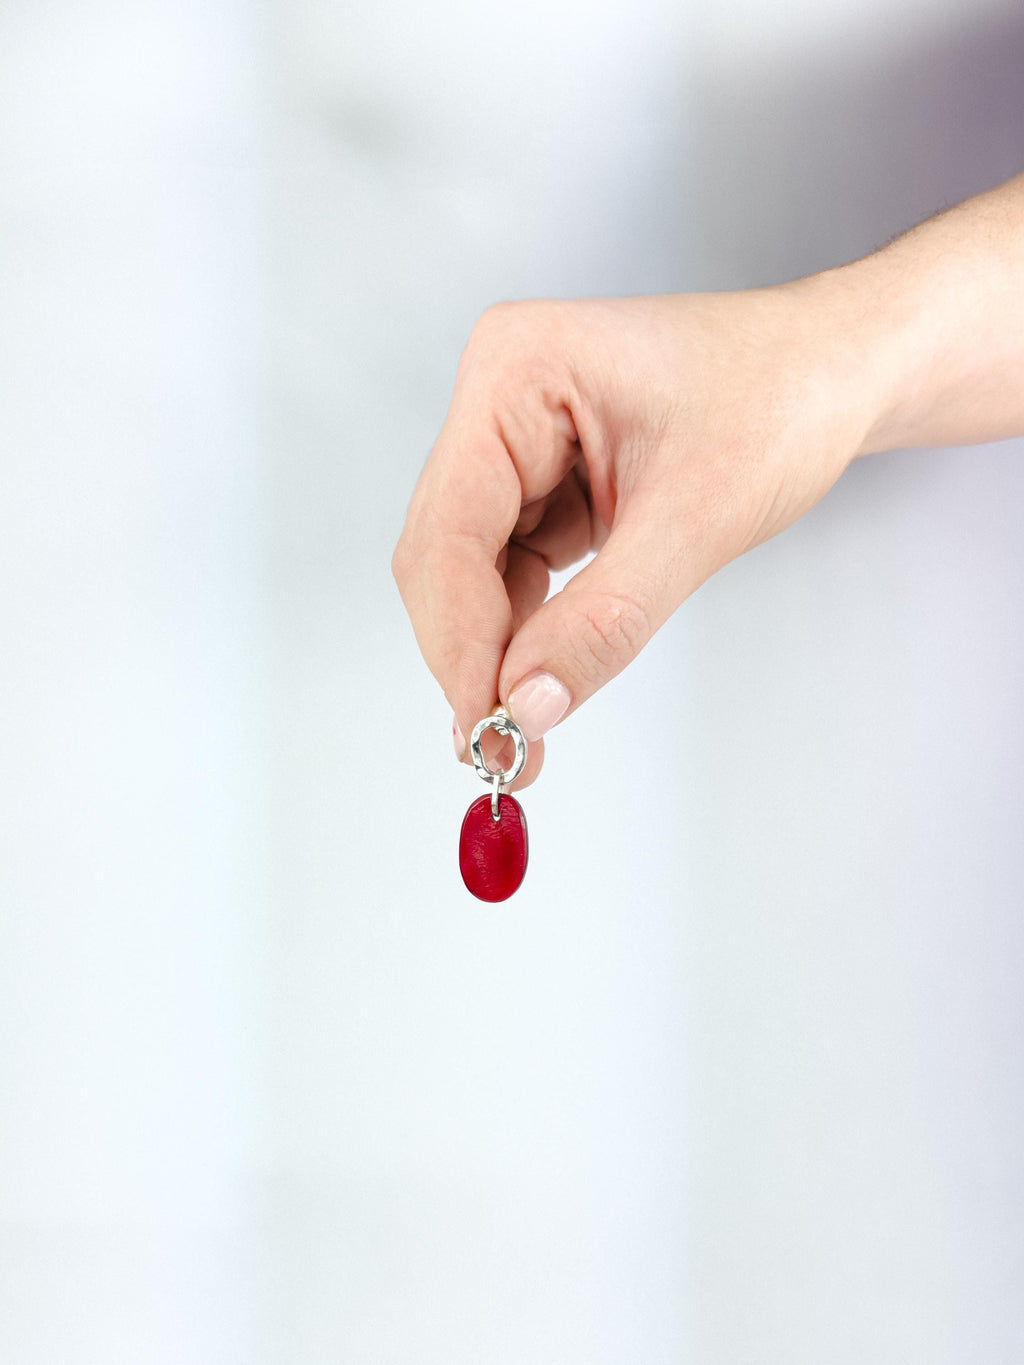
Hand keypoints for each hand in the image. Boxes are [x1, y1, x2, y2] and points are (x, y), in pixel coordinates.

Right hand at [392, 278, 885, 787]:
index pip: (450, 531)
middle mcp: (498, 401)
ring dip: (494, 652)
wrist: (830, 373)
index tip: (487, 730)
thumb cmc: (781, 398)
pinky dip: (523, 631)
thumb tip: (527, 707)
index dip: (460, 641)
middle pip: (443, 556)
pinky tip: (540, 678)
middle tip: (502, 749)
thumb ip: (604, 619)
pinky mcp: (539, 483)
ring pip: (469, 573)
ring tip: (522, 732)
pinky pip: (509, 571)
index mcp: (515, 370)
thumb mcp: (696, 518)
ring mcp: (514, 443)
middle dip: (472, 655)